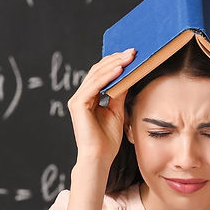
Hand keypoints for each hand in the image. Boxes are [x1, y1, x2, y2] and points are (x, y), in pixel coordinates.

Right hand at [67, 48, 135, 162]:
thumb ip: (119, 93)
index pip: (101, 74)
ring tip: (128, 57)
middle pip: (98, 71)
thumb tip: (128, 76)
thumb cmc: (107, 140)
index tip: (131, 56)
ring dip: (113, 64)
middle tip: (132, 52)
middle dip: (115, 60)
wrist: (99, 157)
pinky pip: (94, 86)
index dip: (115, 63)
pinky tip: (120, 70)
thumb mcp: (117, 111)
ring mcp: (77, 100)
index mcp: (89, 98)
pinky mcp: (78, 105)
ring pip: (96, 75)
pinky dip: (107, 77)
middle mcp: (81, 97)